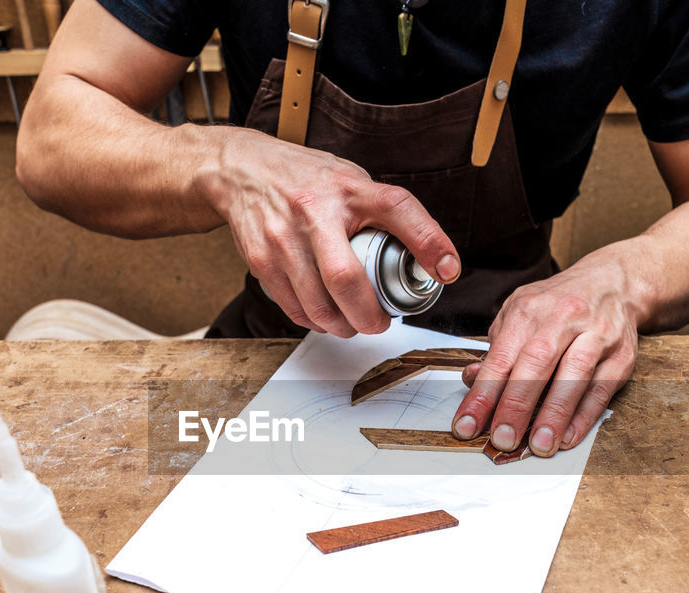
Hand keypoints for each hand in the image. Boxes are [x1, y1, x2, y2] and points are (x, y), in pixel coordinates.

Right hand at [201, 129, 460, 336]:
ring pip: (317, 305)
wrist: (242, 171)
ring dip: (341, 326)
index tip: (446, 270)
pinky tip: (324, 316)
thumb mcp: (351, 180)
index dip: (428, 241)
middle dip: (369, 316)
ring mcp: (283, 238)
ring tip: (351, 323)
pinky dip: (314, 321)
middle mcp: (314, 211)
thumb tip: (425, 257)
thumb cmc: (305, 179)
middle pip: (346, 280)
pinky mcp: (261, 260)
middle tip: (379, 323)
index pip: (398, 209)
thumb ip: (382, 212)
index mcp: (348, 189)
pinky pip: (293, 307)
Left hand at [451, 254, 641, 455]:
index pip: (500, 358)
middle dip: (517, 405)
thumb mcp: (519, 314)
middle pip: (536, 364)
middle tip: (503, 438)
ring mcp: (595, 335)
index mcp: (528, 310)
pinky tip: (568, 436)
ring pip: (574, 375)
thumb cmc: (558, 304)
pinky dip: (584, 415)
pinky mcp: (620, 355)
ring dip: (555, 414)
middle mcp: (562, 319)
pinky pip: (602, 388)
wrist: (613, 283)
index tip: (467, 425)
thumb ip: (497, 349)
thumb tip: (471, 381)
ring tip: (539, 445)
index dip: (483, 395)